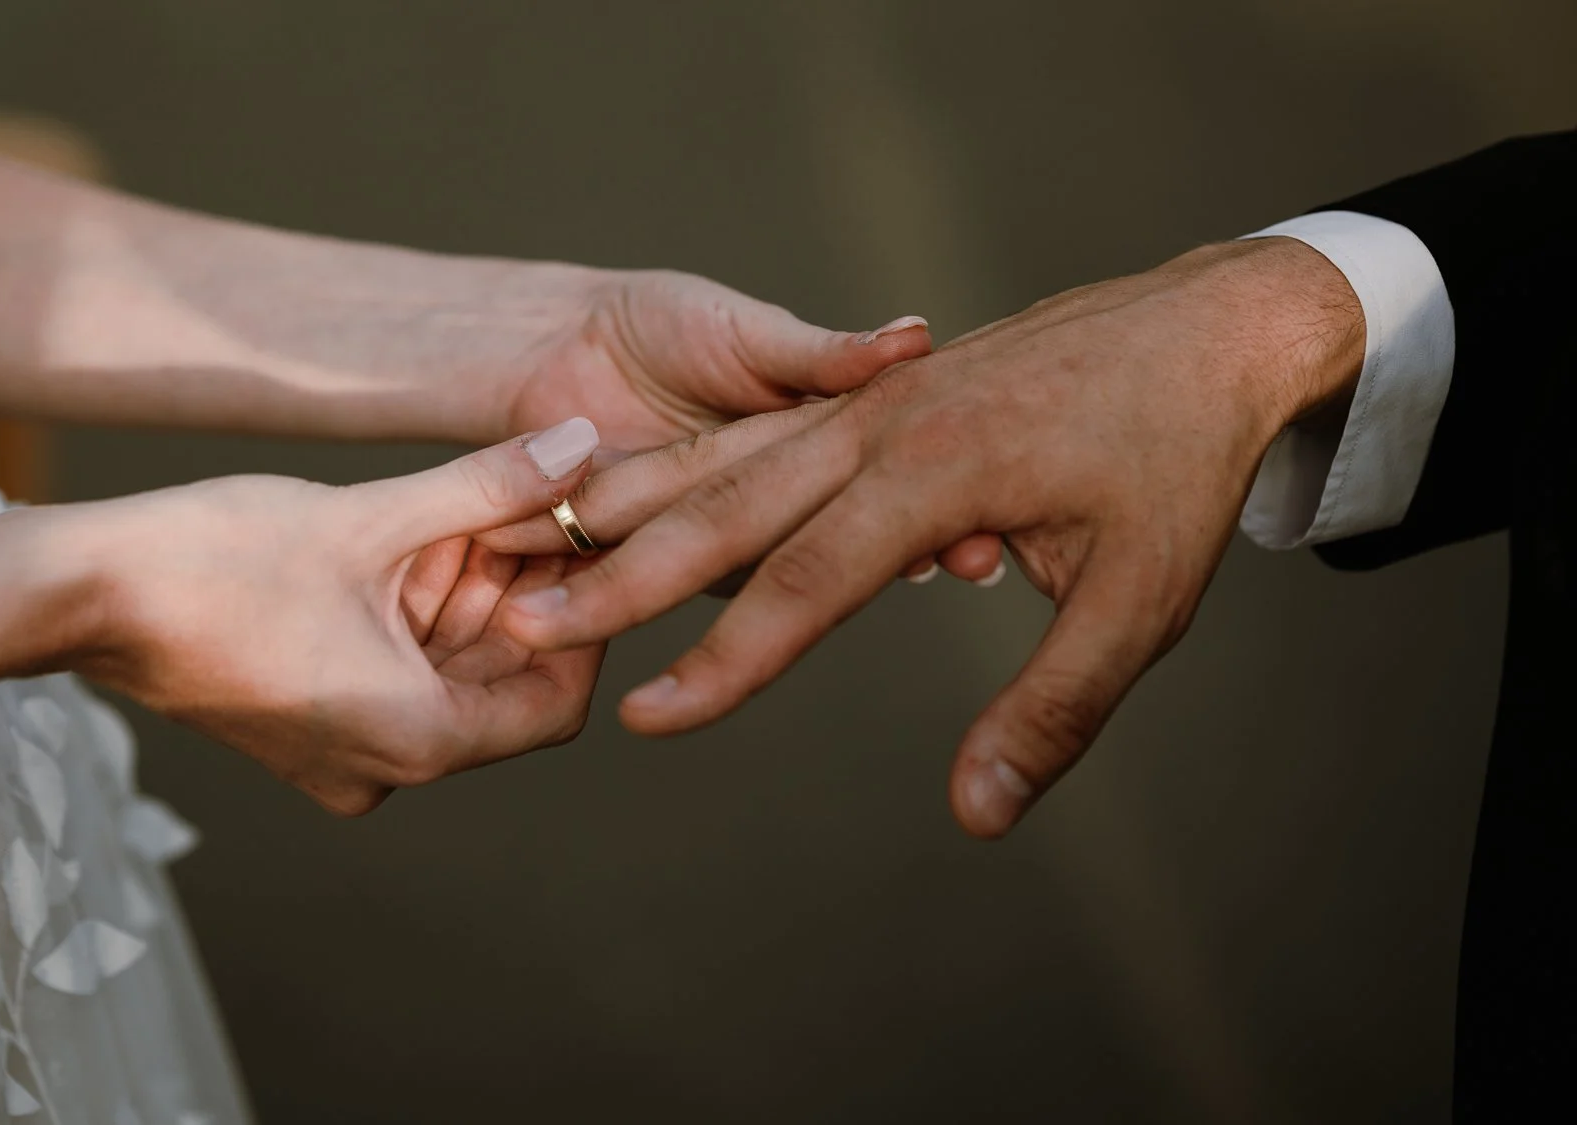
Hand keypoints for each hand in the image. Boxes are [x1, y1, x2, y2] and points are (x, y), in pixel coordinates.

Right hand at [67, 419, 608, 814]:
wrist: (74, 593)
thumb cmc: (212, 561)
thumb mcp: (370, 518)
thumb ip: (488, 487)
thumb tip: (581, 448)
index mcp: (415, 742)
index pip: (555, 703)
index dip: (587, 620)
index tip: (586, 541)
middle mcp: (383, 767)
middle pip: (499, 684)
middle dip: (521, 593)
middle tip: (536, 503)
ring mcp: (339, 751)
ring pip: (445, 673)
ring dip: (466, 594)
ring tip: (477, 503)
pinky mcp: (304, 725)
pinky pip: (392, 673)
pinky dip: (414, 612)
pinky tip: (418, 534)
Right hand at [490, 239, 1365, 837]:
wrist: (1204, 325)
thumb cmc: (1177, 462)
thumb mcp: (1143, 600)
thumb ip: (1051, 707)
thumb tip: (977, 813)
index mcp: (939, 473)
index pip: (805, 585)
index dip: (723, 662)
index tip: (647, 718)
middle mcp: (882, 427)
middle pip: (726, 509)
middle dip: (622, 575)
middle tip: (527, 621)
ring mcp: (867, 400)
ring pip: (722, 457)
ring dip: (627, 509)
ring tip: (534, 545)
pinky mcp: (869, 392)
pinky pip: (752, 429)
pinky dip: (676, 464)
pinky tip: (622, 491)